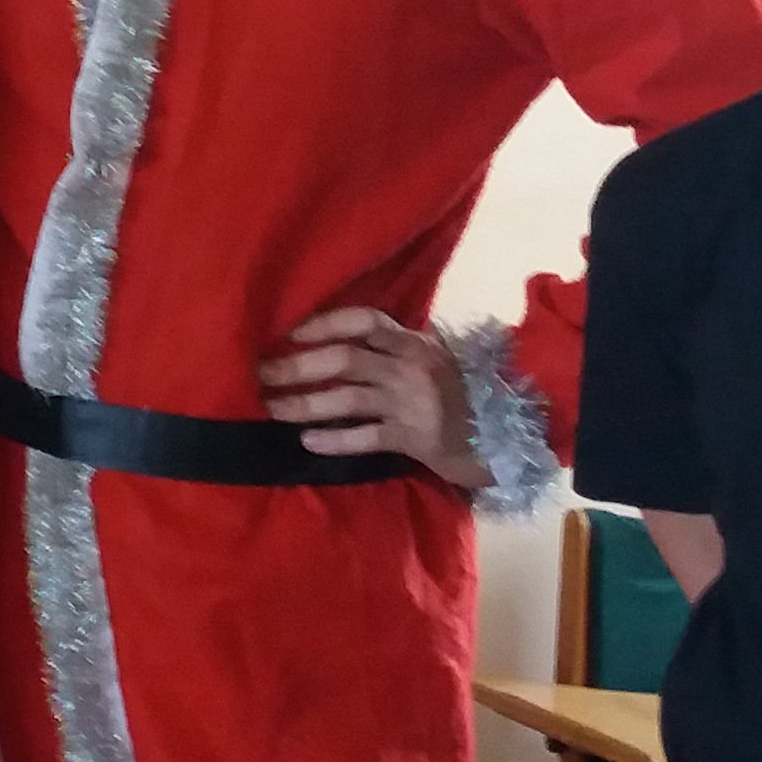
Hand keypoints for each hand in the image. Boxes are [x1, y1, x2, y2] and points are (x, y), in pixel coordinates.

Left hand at [259, 307, 485, 486]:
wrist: (501, 437)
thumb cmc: (455, 395)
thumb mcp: (429, 361)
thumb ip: (391, 350)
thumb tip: (327, 343)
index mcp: (414, 343)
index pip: (365, 321)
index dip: (324, 323)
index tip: (289, 331)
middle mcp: (411, 368)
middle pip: (344, 359)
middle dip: (297, 365)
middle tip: (261, 372)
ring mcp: (412, 403)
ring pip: (347, 399)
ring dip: (303, 403)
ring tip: (271, 408)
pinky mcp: (414, 439)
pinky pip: (365, 437)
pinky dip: (334, 439)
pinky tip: (307, 440)